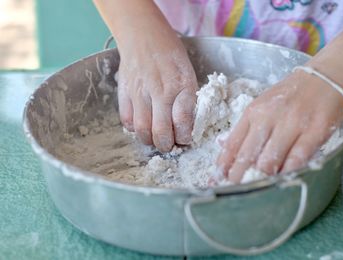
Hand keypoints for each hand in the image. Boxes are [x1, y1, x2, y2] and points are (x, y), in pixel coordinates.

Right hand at [117, 18, 197, 151]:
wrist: (143, 34)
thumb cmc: (170, 54)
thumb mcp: (188, 74)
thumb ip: (188, 100)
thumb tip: (186, 126)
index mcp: (181, 85)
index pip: (183, 122)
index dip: (185, 137)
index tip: (185, 139)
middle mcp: (160, 91)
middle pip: (161, 132)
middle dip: (167, 146)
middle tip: (170, 145)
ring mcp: (139, 93)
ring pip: (142, 130)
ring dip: (150, 140)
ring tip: (156, 138)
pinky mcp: (124, 93)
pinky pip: (127, 120)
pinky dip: (135, 129)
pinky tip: (142, 125)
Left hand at [217, 70, 342, 182]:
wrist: (326, 76)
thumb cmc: (292, 94)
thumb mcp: (264, 104)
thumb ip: (248, 126)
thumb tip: (227, 150)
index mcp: (253, 112)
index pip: (232, 143)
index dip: (223, 166)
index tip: (217, 180)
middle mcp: (269, 118)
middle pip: (247, 155)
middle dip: (238, 177)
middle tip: (233, 192)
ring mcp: (292, 124)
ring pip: (269, 160)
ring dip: (261, 179)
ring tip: (255, 191)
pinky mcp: (315, 131)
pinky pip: (297, 159)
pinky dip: (287, 174)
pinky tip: (281, 182)